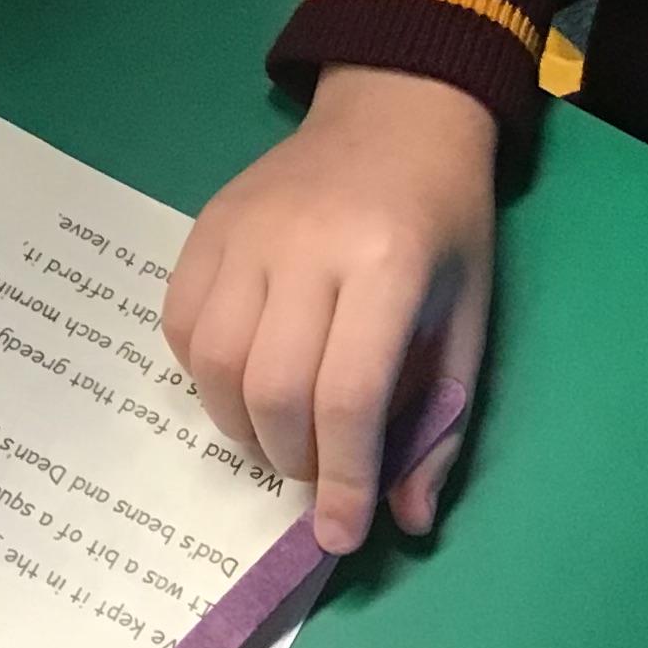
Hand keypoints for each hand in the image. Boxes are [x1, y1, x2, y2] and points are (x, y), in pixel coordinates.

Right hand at [163, 67, 498, 554]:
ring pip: (213, 364)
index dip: (342, 479)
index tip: (341, 532)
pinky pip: (180, 327)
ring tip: (278, 432)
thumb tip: (403, 518)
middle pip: (272, 388)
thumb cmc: (445, 226)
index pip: (348, 395)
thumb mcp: (467, 321)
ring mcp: (245, 230)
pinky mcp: (205, 225)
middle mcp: (306, 244)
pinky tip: (243, 379)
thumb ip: (437, 422)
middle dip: (290, 459)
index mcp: (389, 263)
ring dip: (240, 427)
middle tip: (315, 471)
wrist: (396, 114)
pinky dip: (204, 377)